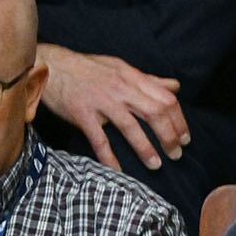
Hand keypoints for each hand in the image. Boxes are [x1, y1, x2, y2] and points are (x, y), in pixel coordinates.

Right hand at [36, 44, 187, 170]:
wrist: (50, 65)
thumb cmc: (87, 68)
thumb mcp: (120, 68)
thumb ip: (148, 80)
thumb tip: (175, 87)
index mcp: (132, 78)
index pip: (166, 100)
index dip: (179, 121)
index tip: (185, 137)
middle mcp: (120, 89)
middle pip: (155, 113)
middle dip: (170, 136)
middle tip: (176, 154)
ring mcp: (101, 101)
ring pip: (130, 127)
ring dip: (146, 148)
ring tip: (156, 165)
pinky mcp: (81, 113)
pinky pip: (99, 139)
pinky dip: (109, 157)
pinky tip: (118, 171)